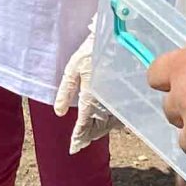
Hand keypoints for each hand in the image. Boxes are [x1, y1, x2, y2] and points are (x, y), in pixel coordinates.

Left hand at [52, 26, 116, 155]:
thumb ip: (66, 91)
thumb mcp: (72, 68)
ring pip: (110, 124)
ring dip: (100, 131)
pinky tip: (105, 122)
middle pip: (99, 128)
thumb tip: (60, 113)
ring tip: (89, 135)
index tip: (73, 148)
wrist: (114, 37)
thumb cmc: (89, 51)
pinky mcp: (126, 94)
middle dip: (89, 136)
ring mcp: (118, 99)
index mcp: (92, 96)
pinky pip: (120, 115)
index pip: (84, 124)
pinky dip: (111, 122)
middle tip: (79, 142)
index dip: (78, 137)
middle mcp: (106, 101)